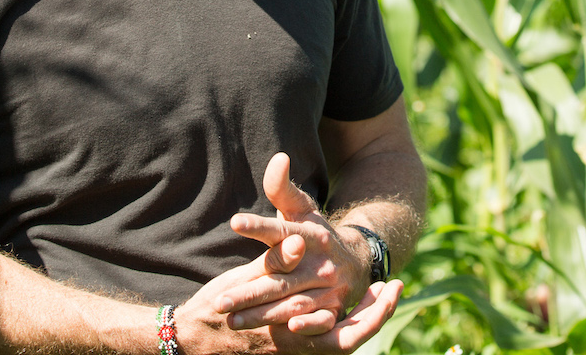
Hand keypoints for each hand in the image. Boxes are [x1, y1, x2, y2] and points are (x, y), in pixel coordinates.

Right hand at [175, 251, 401, 354]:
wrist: (191, 338)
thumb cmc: (216, 309)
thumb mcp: (245, 282)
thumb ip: (276, 261)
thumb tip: (302, 241)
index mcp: (290, 330)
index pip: (349, 331)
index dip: (376, 312)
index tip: (391, 286)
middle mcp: (295, 346)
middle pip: (351, 340)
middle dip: (376, 314)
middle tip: (394, 288)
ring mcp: (291, 351)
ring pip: (340, 342)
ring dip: (363, 318)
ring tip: (380, 292)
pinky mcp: (286, 349)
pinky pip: (323, 341)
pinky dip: (340, 323)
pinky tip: (346, 303)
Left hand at [217, 153, 374, 333]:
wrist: (355, 262)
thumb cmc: (314, 233)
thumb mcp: (302, 210)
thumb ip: (284, 189)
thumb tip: (278, 158)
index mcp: (310, 235)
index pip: (281, 231)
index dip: (260, 226)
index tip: (235, 222)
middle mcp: (320, 263)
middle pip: (280, 278)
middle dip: (249, 291)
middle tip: (217, 300)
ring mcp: (328, 289)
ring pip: (292, 304)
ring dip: (261, 314)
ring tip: (230, 319)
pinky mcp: (334, 311)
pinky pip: (320, 323)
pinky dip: (305, 328)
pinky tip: (280, 332)